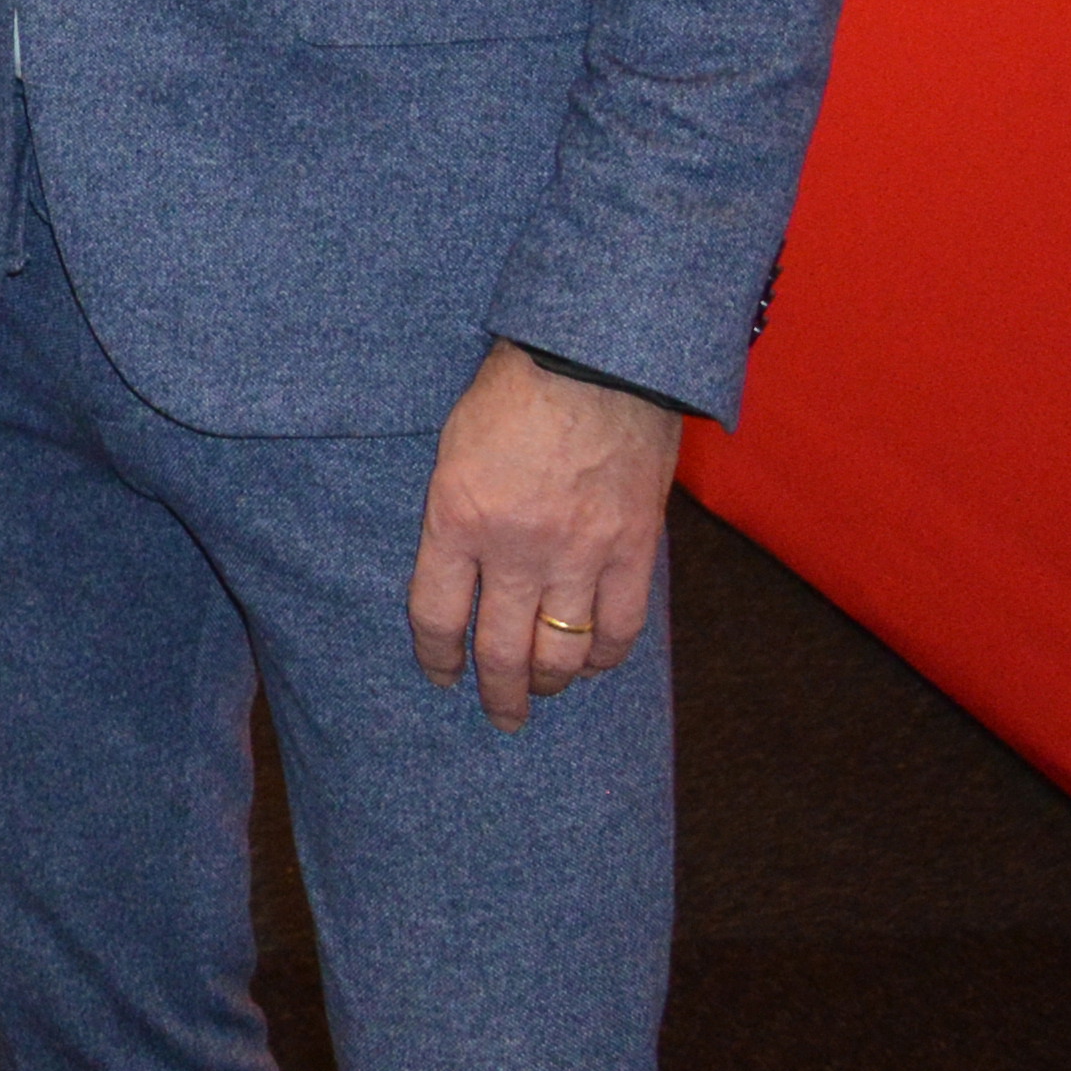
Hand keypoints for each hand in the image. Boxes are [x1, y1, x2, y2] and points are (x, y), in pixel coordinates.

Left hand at [409, 341, 680, 727]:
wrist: (594, 355)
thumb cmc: (513, 387)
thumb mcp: (453, 447)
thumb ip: (455, 513)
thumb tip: (460, 569)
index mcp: (457, 517)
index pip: (436, 617)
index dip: (437, 659)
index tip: (440, 675)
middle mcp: (515, 548)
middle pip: (501, 653)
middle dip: (497, 695)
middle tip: (498, 715)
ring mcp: (579, 553)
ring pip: (562, 653)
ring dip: (549, 683)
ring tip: (543, 691)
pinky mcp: (633, 548)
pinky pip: (620, 629)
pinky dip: (604, 654)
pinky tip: (592, 660)